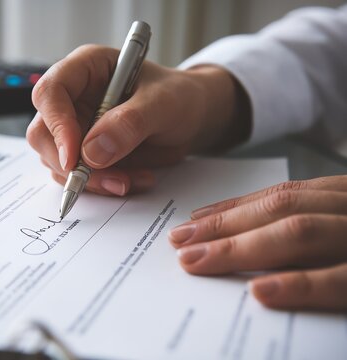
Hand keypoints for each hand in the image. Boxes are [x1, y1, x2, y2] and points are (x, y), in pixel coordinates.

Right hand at [27, 45, 249, 195]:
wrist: (191, 118)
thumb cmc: (178, 97)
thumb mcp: (164, 103)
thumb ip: (129, 123)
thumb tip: (91, 152)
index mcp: (85, 69)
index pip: (50, 93)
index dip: (56, 125)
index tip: (74, 158)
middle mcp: (73, 99)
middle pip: (43, 133)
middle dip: (71, 164)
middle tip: (109, 180)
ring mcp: (75, 128)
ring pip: (58, 162)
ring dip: (91, 180)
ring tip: (131, 180)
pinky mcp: (83, 154)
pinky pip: (78, 178)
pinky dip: (102, 186)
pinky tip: (133, 180)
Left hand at [169, 176, 346, 310]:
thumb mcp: (339, 229)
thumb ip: (307, 230)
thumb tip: (241, 242)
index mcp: (345, 199)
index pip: (282, 196)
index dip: (234, 209)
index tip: (193, 221)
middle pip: (281, 210)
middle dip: (225, 226)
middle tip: (180, 242)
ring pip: (300, 233)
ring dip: (242, 246)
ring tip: (197, 260)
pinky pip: (340, 279)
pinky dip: (299, 284)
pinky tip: (259, 290)